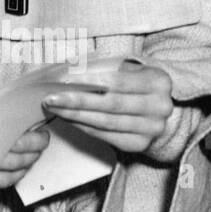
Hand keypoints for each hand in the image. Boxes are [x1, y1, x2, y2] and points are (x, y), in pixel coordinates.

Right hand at [0, 96, 49, 188]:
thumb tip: (15, 108)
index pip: (8, 118)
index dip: (28, 121)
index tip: (39, 118)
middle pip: (13, 143)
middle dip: (35, 142)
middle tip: (44, 137)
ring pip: (8, 164)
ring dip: (29, 159)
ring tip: (37, 152)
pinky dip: (13, 177)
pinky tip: (21, 171)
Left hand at [42, 61, 172, 152]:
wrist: (159, 110)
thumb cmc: (137, 83)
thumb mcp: (130, 69)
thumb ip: (106, 67)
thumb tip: (70, 67)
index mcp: (158, 81)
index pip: (118, 80)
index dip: (90, 80)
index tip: (65, 79)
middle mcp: (160, 107)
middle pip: (110, 104)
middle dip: (77, 101)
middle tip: (50, 97)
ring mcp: (152, 129)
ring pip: (106, 122)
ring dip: (75, 115)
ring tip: (54, 108)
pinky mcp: (140, 144)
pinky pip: (106, 136)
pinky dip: (84, 127)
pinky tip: (69, 118)